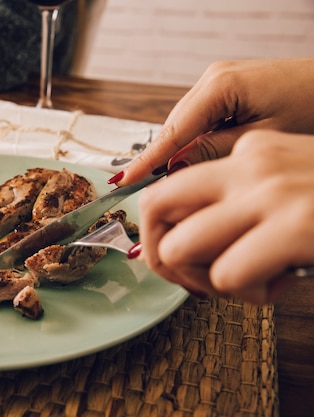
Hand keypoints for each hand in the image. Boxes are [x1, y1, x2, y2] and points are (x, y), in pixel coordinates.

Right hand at [115, 58, 313, 185]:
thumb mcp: (264, 140)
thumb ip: (214, 152)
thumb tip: (173, 169)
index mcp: (220, 86)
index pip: (172, 132)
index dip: (146, 162)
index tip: (122, 182)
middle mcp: (213, 79)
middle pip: (175, 128)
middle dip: (163, 160)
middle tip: (149, 196)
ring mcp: (220, 81)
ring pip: (187, 126)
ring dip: (181, 153)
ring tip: (169, 185)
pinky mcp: (229, 89)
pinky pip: (202, 121)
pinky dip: (197, 142)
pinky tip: (197, 162)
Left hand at [137, 130, 313, 303]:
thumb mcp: (293, 180)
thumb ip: (243, 197)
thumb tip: (186, 235)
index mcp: (251, 149)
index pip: (173, 188)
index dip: (166, 230)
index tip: (180, 255)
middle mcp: (251, 165)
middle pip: (155, 206)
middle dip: (159, 252)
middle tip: (191, 277)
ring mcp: (270, 193)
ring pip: (178, 247)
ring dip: (199, 279)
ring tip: (240, 283)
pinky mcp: (294, 227)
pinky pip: (225, 276)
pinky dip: (247, 293)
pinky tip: (279, 283)